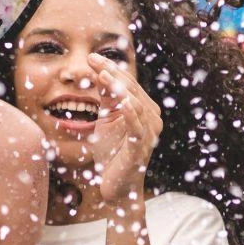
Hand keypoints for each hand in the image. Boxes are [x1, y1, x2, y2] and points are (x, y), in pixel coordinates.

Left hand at [85, 53, 161, 203]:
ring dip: (119, 89)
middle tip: (93, 60)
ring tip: (103, 76)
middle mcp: (151, 119)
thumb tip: (99, 73)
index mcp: (143, 110)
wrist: (116, 187)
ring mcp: (148, 134)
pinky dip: (131, 114)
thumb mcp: (105, 121)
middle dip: (112, 74)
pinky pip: (137, 129)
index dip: (110, 69)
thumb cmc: (112, 153)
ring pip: (136, 105)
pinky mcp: (140, 149)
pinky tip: (123, 102)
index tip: (92, 57)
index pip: (127, 84)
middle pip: (131, 90)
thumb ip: (106, 99)